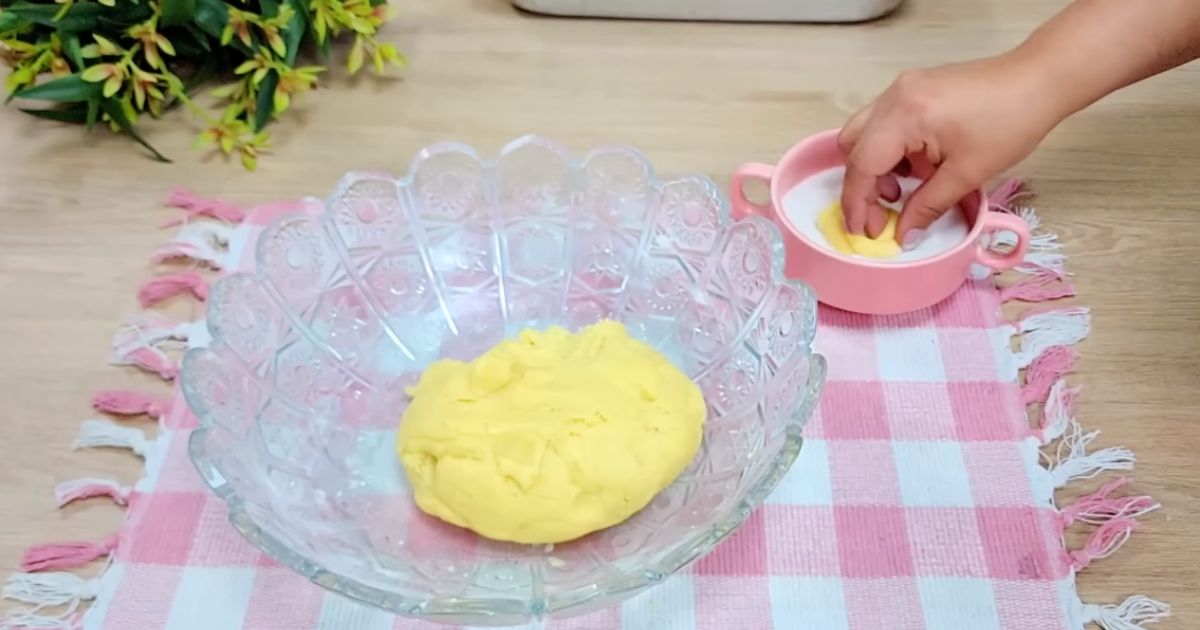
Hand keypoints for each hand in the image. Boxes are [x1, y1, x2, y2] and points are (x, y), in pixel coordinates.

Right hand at [838, 53, 1065, 244]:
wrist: (1038, 79)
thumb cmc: (1010, 122)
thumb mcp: (967, 174)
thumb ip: (927, 206)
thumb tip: (904, 235)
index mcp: (905, 116)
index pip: (862, 164)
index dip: (857, 202)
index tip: (863, 231)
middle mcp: (894, 97)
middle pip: (853, 148)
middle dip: (862, 187)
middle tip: (881, 217)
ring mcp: (901, 88)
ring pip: (862, 133)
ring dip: (873, 168)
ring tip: (902, 190)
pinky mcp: (912, 88)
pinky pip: (882, 123)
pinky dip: (887, 150)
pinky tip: (914, 167)